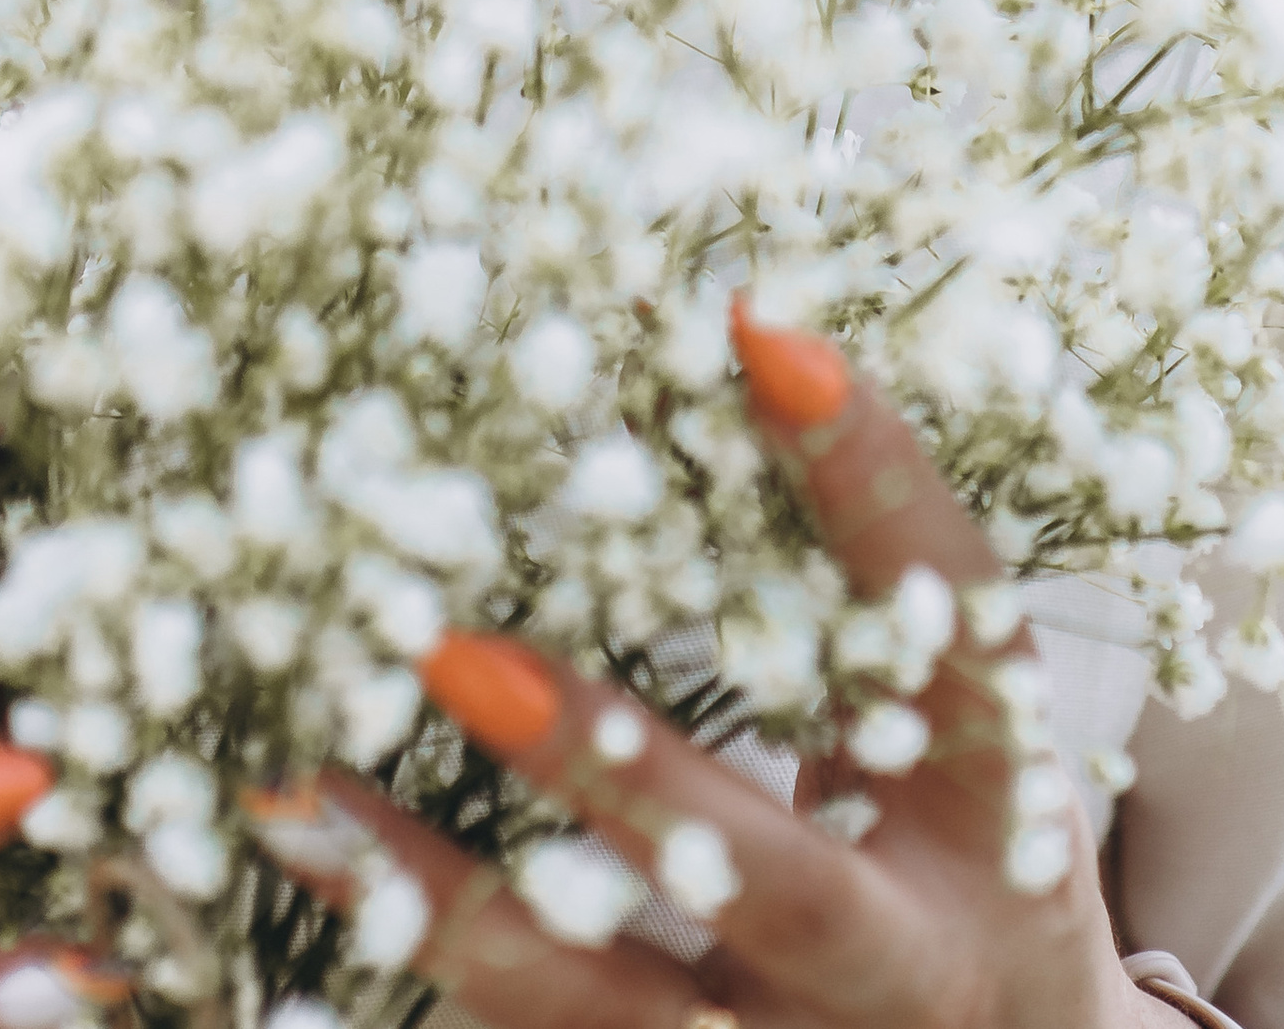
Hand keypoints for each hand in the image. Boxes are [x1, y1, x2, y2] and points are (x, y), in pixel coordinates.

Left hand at [246, 307, 1161, 1028]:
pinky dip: (405, 958)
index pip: (952, 622)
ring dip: (442, 903)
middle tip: (458, 653)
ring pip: (607, 1012)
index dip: (869, 478)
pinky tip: (286, 873)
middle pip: (772, 884)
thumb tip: (728, 323)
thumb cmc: (955, 841)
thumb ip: (853, 567)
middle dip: (620, 773)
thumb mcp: (949, 712)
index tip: (755, 327)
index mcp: (996, 804)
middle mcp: (907, 959)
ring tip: (289, 787)